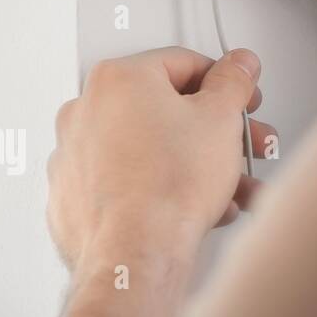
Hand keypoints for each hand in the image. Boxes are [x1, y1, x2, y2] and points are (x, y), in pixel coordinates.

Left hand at [48, 47, 273, 316]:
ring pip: (151, 148)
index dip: (225, 82)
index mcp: (118, 79)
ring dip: (197, 164)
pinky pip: (129, 180)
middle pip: (167, 109)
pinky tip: (198, 205)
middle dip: (216, 131)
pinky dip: (163, 187)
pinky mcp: (74, 195)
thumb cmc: (167, 187)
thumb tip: (237, 66)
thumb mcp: (221, 117)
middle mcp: (86, 110)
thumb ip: (233, 81)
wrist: (135, 252)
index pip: (184, 63)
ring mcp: (75, 155)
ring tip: (230, 186)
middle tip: (242, 144)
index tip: (241, 98)